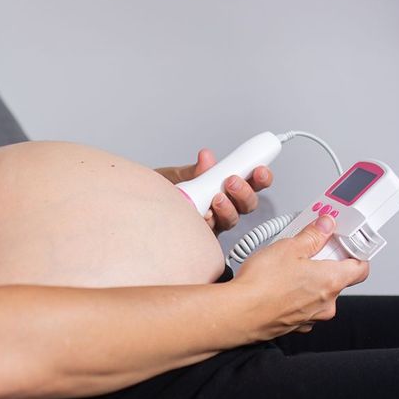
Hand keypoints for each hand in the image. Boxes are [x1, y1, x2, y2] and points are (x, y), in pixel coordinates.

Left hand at [155, 149, 272, 234]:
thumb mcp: (175, 177)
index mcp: (224, 189)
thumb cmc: (160, 195)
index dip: (260, 178)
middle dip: (244, 192)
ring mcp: (212, 225)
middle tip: (232, 181)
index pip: (251, 184)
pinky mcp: (200, 240)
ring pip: (231, 220)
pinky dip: (209, 224)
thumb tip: (206, 158)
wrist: (138, 212)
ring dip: (228, 208)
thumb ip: (194, 170)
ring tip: (216, 198)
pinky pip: (211, 235)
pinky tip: (203, 216)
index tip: (260, 169)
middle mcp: (222, 209)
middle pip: (247, 205)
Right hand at [233, 215, 369, 338]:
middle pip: (337, 280)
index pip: (361, 268)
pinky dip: (294, 297)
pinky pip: (301, 308)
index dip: (355, 253)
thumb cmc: (262, 286)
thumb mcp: (288, 247)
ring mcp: (311, 318)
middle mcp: (326, 304)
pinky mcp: (294, 326)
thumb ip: (312, 235)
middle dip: (324, 265)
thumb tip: (325, 226)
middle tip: (305, 252)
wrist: (238, 314)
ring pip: (317, 295)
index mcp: (332, 281)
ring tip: (285, 269)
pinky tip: (277, 287)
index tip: (344, 244)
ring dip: (307, 282)